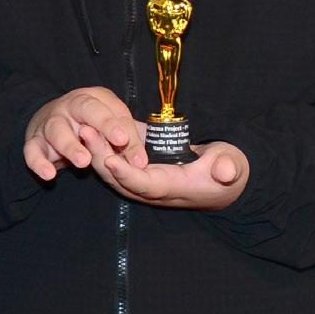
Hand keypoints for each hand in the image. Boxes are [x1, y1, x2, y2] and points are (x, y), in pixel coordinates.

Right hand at [26, 86, 141, 179]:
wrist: (52, 120)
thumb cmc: (89, 123)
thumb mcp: (110, 123)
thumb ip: (127, 139)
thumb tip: (141, 162)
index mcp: (92, 98)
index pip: (108, 108)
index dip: (117, 123)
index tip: (126, 139)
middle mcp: (69, 107)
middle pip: (84, 109)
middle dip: (101, 125)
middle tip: (117, 141)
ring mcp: (50, 123)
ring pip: (57, 130)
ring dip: (70, 145)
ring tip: (84, 162)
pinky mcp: (34, 141)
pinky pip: (32, 151)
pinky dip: (38, 162)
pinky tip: (49, 174)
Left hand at [83, 131, 250, 209]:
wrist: (225, 178)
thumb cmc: (229, 170)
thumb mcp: (233, 167)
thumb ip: (228, 168)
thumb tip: (225, 170)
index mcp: (173, 187)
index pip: (144, 184)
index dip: (126, 174)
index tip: (109, 160)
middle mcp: (153, 187)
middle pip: (119, 177)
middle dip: (99, 157)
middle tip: (85, 133)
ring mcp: (144, 175)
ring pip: (113, 168)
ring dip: (96, 150)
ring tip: (81, 127)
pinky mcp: (141, 163)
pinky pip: (116, 158)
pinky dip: (102, 145)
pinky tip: (88, 126)